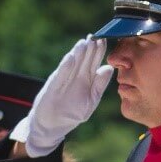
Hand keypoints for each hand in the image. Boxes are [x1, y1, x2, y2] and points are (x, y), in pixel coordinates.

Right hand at [12, 36, 112, 156]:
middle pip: (84, 61)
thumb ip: (99, 85)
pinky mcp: (53, 88)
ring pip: (73, 65)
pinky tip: (71, 57)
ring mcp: (63, 82)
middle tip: (96, 36)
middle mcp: (74, 78)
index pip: (93, 63)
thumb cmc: (72, 113)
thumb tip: (109, 68)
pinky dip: (66, 67)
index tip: (105, 40)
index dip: (98, 53)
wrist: (52, 124)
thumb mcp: (91, 100)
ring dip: (79, 54)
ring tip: (85, 42)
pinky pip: (61, 76)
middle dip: (90, 49)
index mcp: (85, 81)